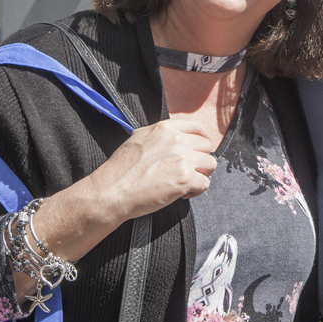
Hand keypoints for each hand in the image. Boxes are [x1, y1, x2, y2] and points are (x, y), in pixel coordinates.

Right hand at [80, 118, 217, 223]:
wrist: (112, 191)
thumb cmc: (121, 169)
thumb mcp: (139, 138)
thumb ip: (160, 134)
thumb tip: (174, 136)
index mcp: (165, 128)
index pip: (198, 127)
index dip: (202, 139)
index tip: (200, 150)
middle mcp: (177, 140)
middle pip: (206, 147)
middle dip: (199, 160)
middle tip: (187, 172)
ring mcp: (183, 159)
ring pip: (210, 164)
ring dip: (200, 175)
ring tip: (184, 183)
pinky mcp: (185, 179)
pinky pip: (205, 184)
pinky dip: (196, 191)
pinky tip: (182, 194)